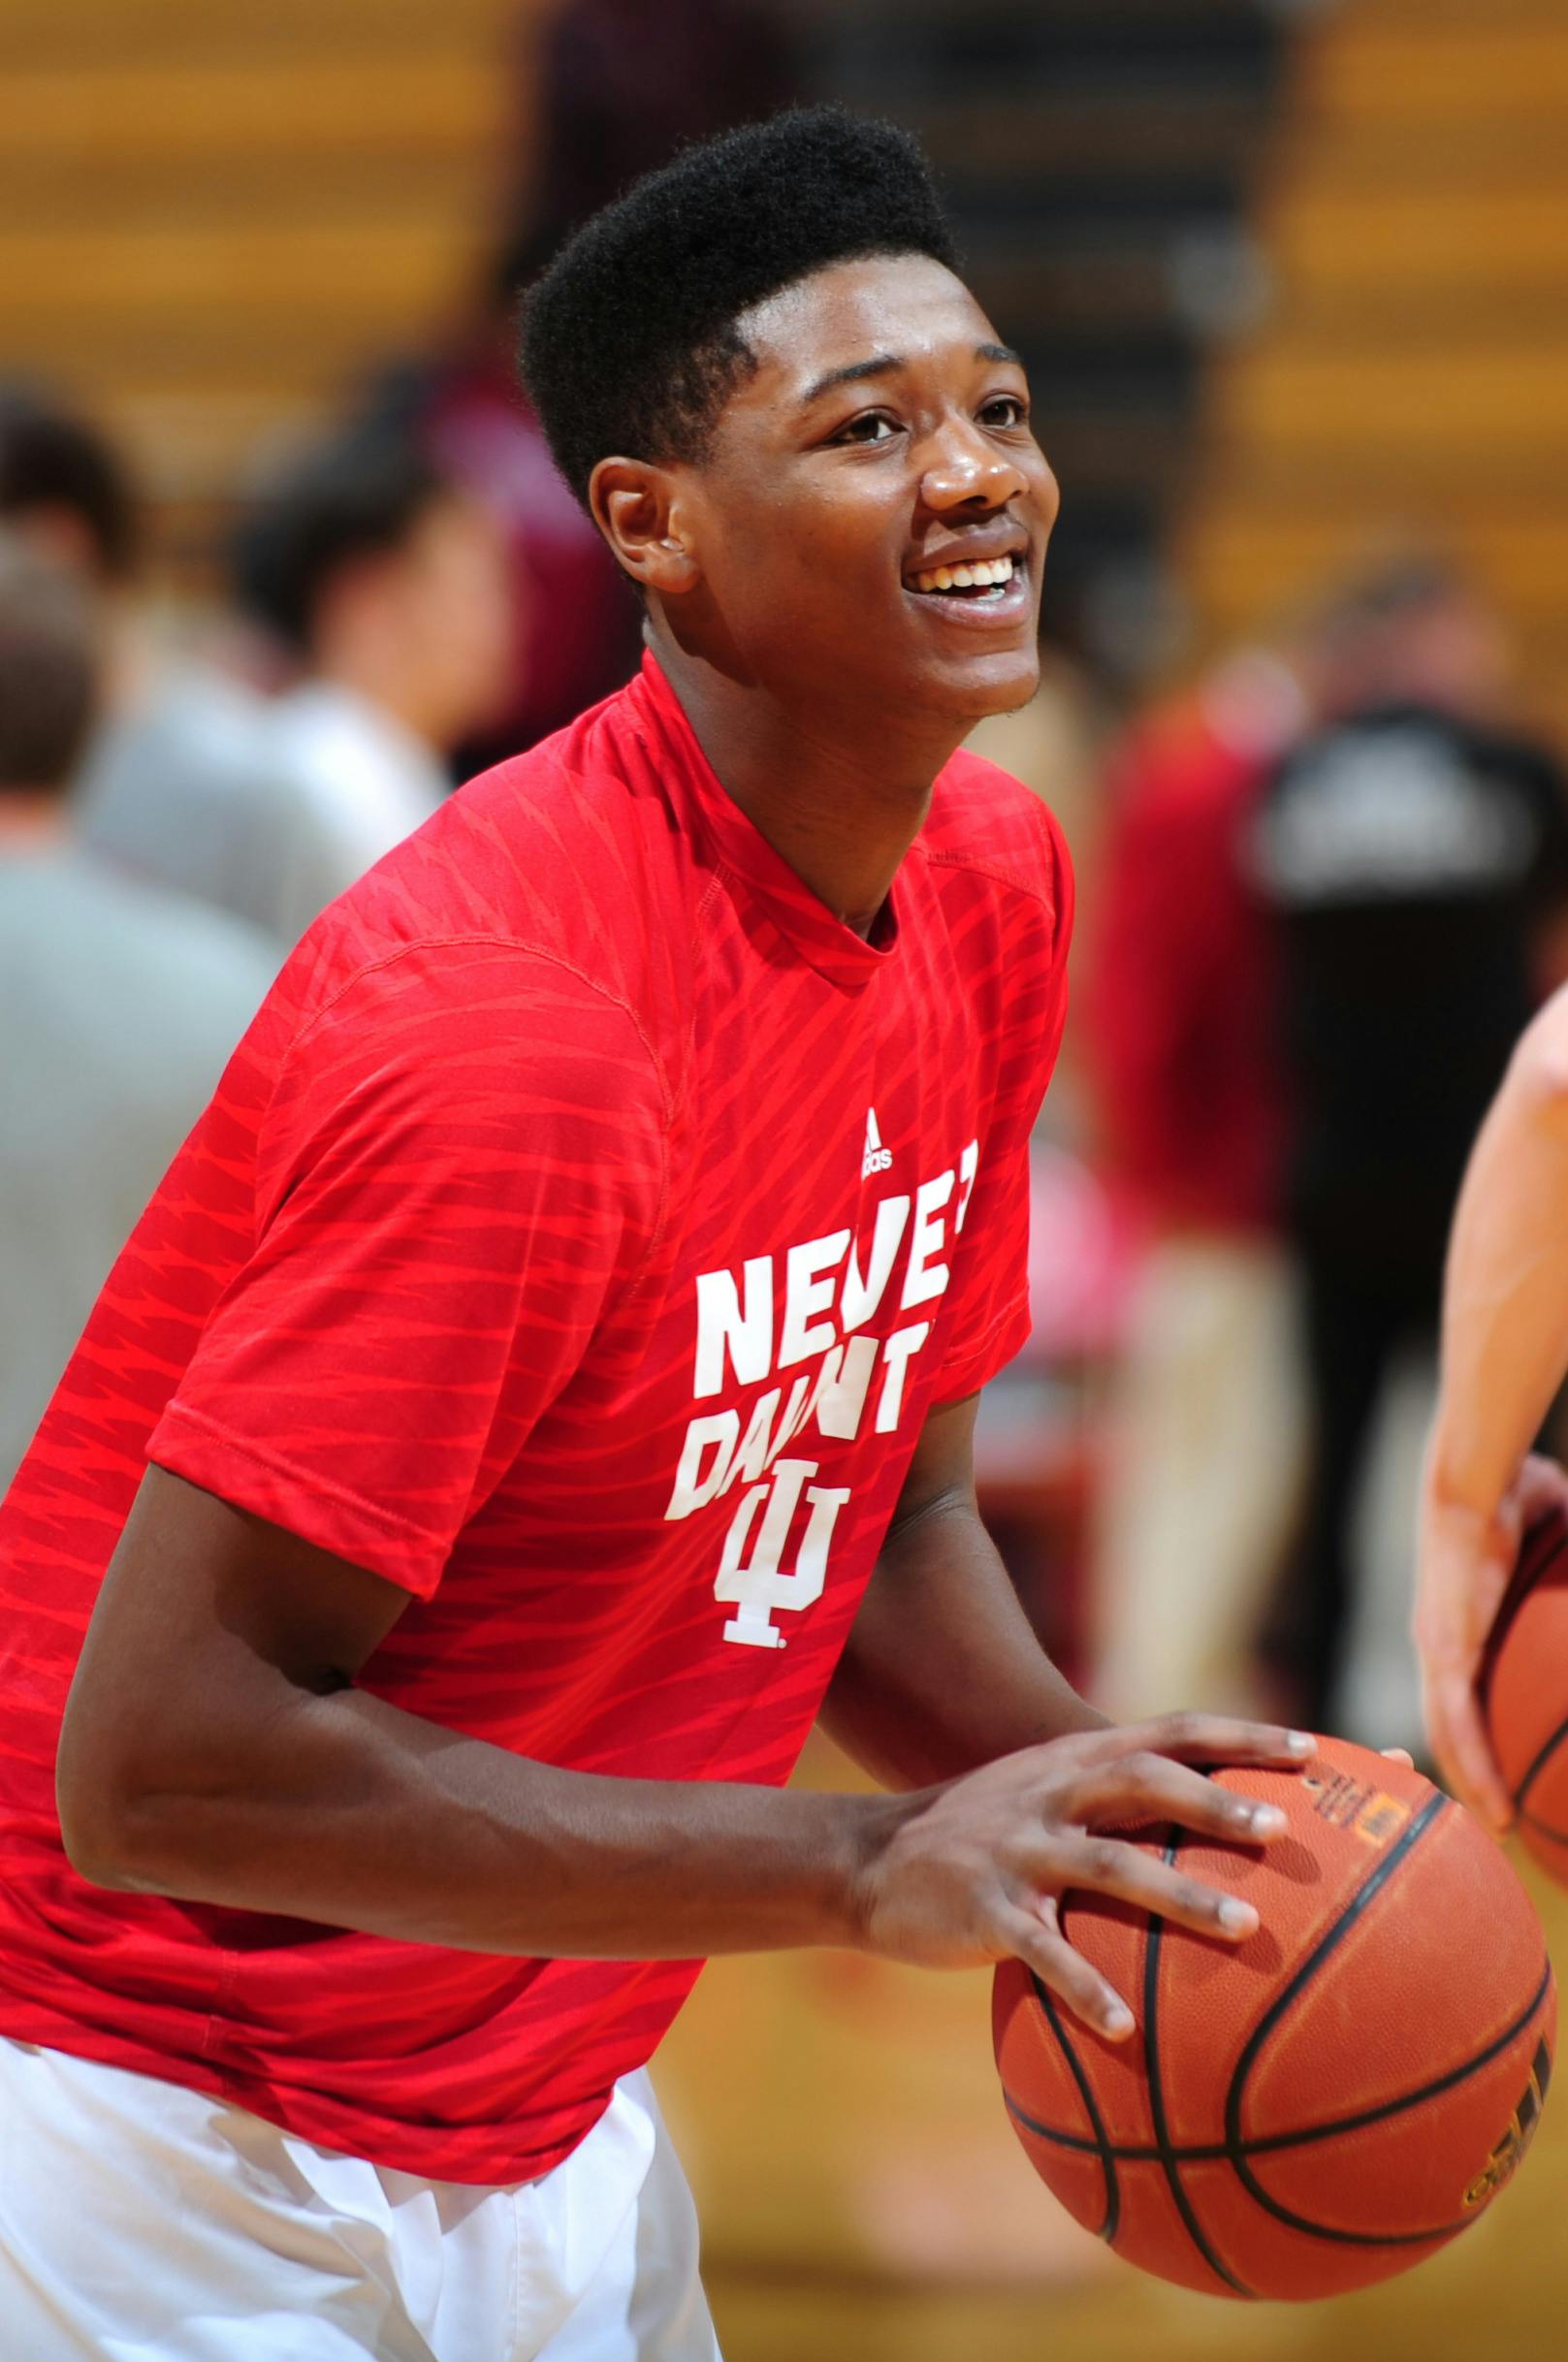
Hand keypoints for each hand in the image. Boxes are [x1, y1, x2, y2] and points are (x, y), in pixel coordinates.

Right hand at [849, 1714, 1314, 2040]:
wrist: (872, 1858)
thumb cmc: (987, 1835)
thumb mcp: (1046, 1793)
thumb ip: (1119, 1802)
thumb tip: (1217, 1827)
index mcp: (1076, 1758)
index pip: (1172, 1730)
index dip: (1242, 1737)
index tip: (1313, 1752)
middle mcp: (1052, 1790)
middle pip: (1144, 1780)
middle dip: (1215, 1803)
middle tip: (1283, 1831)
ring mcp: (1018, 1847)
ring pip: (1108, 1865)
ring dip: (1179, 1896)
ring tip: (1246, 1929)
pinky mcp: (985, 1907)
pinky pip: (1043, 1950)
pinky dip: (1085, 1986)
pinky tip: (1127, 2029)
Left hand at [1415, 1453, 1567, 1831]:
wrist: (1477, 1477)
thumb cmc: (1513, 1494)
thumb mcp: (1555, 1537)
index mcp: (1457, 1624)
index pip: (1459, 1693)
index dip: (1475, 1734)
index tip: (1500, 1771)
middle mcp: (1439, 1644)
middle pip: (1445, 1727)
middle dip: (1466, 1776)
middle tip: (1497, 1822)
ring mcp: (1437, 1649)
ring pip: (1446, 1738)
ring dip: (1470, 1788)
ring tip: (1501, 1834)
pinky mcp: (1445, 1650)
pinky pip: (1457, 1724)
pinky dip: (1474, 1769)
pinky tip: (1497, 1809)